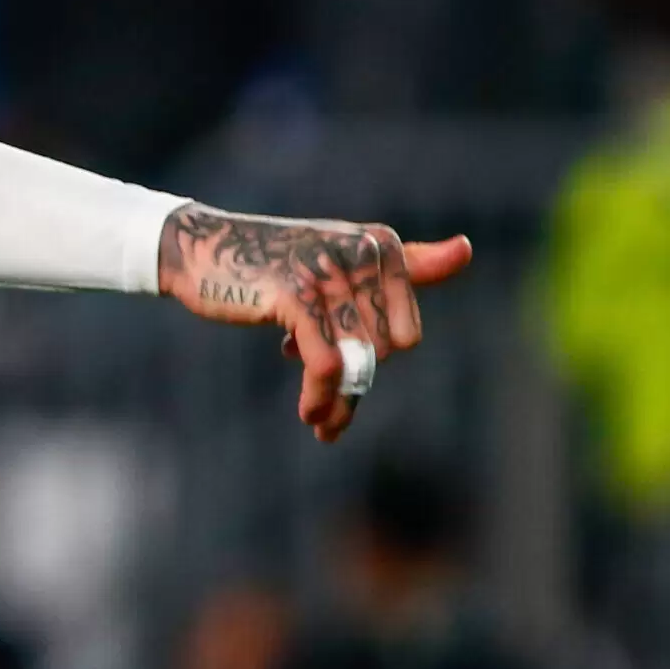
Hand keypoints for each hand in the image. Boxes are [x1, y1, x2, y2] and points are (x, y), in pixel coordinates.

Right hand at [157, 204, 471, 442]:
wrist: (202, 249)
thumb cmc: (274, 260)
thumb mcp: (343, 257)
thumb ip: (409, 262)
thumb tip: (467, 248)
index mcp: (380, 245)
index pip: (405, 332)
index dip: (377, 359)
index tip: (344, 362)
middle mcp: (361, 253)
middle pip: (382, 352)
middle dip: (356, 385)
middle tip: (327, 403)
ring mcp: (327, 274)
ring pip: (356, 363)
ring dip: (339, 404)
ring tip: (320, 423)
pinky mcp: (294, 296)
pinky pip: (327, 365)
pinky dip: (320, 397)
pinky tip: (309, 413)